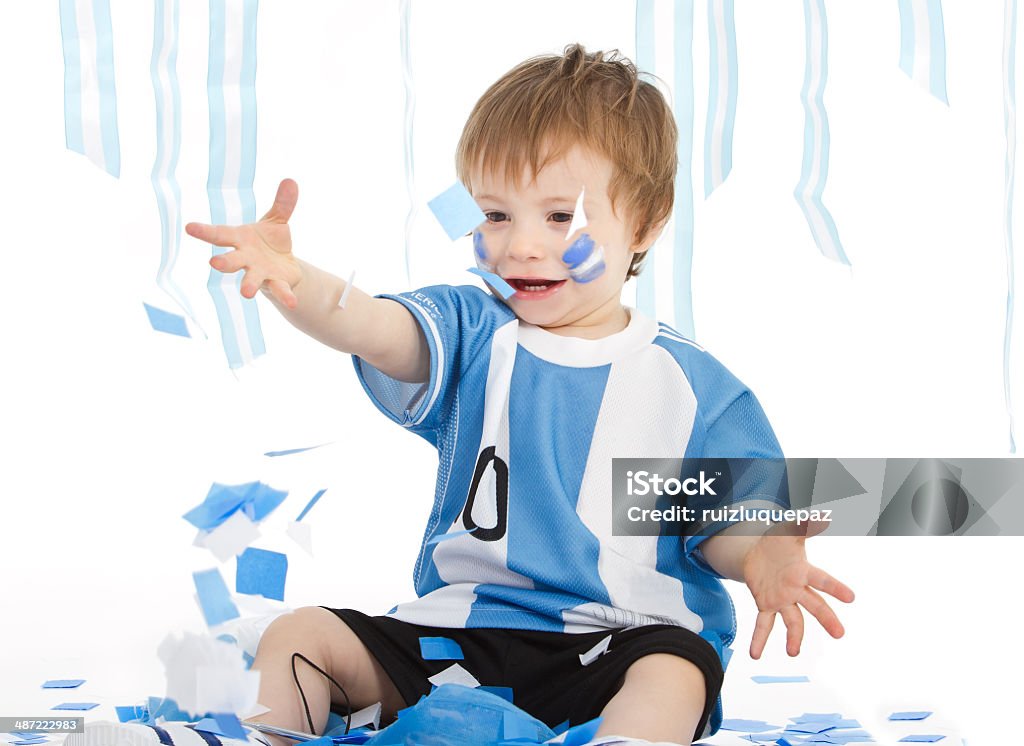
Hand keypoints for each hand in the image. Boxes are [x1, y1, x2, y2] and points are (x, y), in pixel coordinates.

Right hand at [185, 178, 301, 308]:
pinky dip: (285, 296)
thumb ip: (282, 203)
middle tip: (214, 263)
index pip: (220, 234)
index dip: (204, 231)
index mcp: (241, 239)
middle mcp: (245, 257)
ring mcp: (259, 272)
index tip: (189, 227)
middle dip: (224, 262)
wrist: (284, 266)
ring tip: (246, 293)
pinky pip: (279, 290)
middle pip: (232, 260)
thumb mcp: (276, 220)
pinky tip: (292, 302)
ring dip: (248, 284)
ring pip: (251, 279)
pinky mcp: (275, 283)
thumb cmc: (271, 241)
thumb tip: (290, 181)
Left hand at [741, 524, 854, 658]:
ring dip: (793, 637)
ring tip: (793, 652)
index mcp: (802, 571)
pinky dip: (759, 639)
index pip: (822, 580)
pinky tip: (755, 654)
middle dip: (826, 618)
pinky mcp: (766, 605)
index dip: (835, 588)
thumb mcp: (786, 531)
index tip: (851, 598)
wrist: (758, 552)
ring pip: (792, 620)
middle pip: (814, 605)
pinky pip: (764, 624)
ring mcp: (782, 599)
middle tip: (840, 633)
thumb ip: (802, 525)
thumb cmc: (778, 542)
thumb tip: (819, 516)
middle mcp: (796, 589)